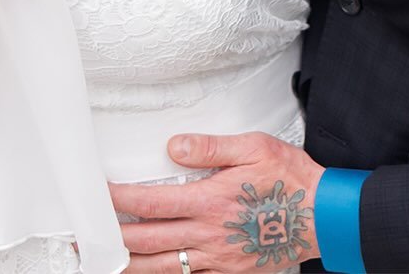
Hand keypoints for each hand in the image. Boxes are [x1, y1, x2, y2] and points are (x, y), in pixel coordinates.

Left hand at [110, 131, 324, 272]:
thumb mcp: (254, 147)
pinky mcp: (227, 272)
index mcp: (210, 201)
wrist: (321, 216)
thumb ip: (211, 148)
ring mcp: (216, 258)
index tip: (99, 194)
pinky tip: (151, 271)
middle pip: (148, 241)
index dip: (119, 201)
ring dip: (129, 264)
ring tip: (105, 261)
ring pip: (161, 267)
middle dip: (113, 237)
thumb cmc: (290, 179)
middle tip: (87, 234)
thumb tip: (174, 147)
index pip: (151, 203)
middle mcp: (208, 234)